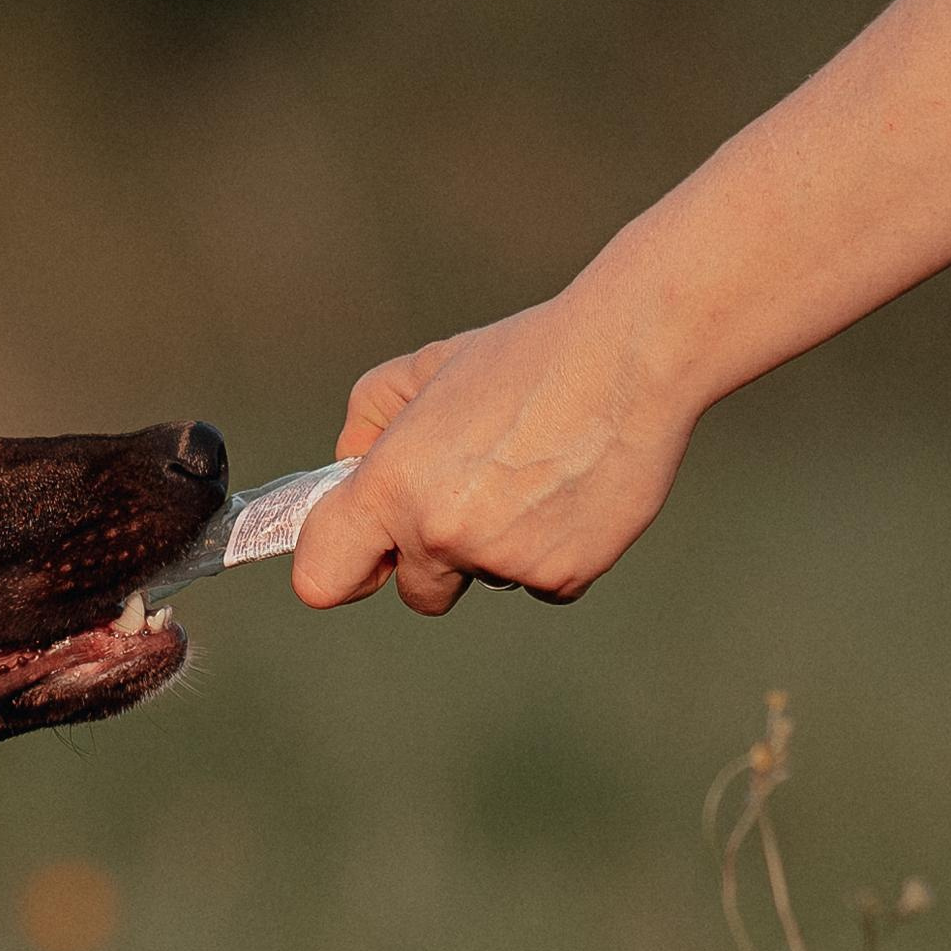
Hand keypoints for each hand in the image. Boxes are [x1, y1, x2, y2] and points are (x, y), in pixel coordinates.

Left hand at [291, 290, 696, 614]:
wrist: (630, 358)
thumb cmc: (525, 358)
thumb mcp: (427, 367)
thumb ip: (370, 418)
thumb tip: (348, 464)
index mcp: (390, 487)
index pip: (320, 578)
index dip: (341, 571)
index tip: (368, 558)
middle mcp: (438, 533)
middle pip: (418, 593)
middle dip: (436, 560)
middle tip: (476, 498)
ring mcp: (501, 561)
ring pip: (486, 580)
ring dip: (502, 546)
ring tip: (537, 474)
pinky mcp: (563, 575)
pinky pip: (543, 583)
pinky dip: (555, 551)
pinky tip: (573, 492)